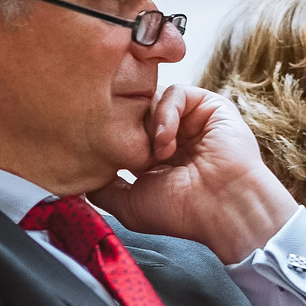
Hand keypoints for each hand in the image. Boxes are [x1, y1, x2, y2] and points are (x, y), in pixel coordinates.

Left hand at [88, 85, 296, 261]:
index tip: (103, 146)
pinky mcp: (210, 106)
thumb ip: (103, 189)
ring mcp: (192, 120)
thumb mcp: (129, 205)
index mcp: (156, 158)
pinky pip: (177, 92)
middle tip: (129, 147)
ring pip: (154, 98)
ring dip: (149, 124)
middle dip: (129, 124)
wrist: (223, 209)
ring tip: (157, 154)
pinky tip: (167, 141)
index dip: (112, 133)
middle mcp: (174, 136)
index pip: (126, 130)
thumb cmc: (181, 213)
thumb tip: (81, 174)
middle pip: (137, 110)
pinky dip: (166, 113)